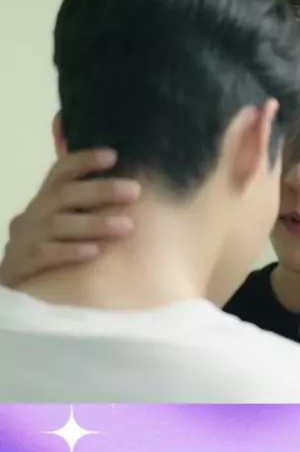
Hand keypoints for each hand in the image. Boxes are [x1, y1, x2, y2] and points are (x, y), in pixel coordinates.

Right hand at [0, 149, 140, 287]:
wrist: (12, 295)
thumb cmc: (49, 254)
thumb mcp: (64, 226)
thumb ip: (86, 208)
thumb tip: (128, 188)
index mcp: (44, 201)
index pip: (61, 172)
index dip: (84, 161)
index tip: (113, 156)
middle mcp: (32, 215)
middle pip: (64, 195)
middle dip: (101, 190)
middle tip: (134, 191)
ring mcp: (23, 239)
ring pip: (58, 225)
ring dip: (94, 224)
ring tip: (127, 226)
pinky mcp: (19, 264)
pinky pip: (44, 254)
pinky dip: (70, 251)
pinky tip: (95, 252)